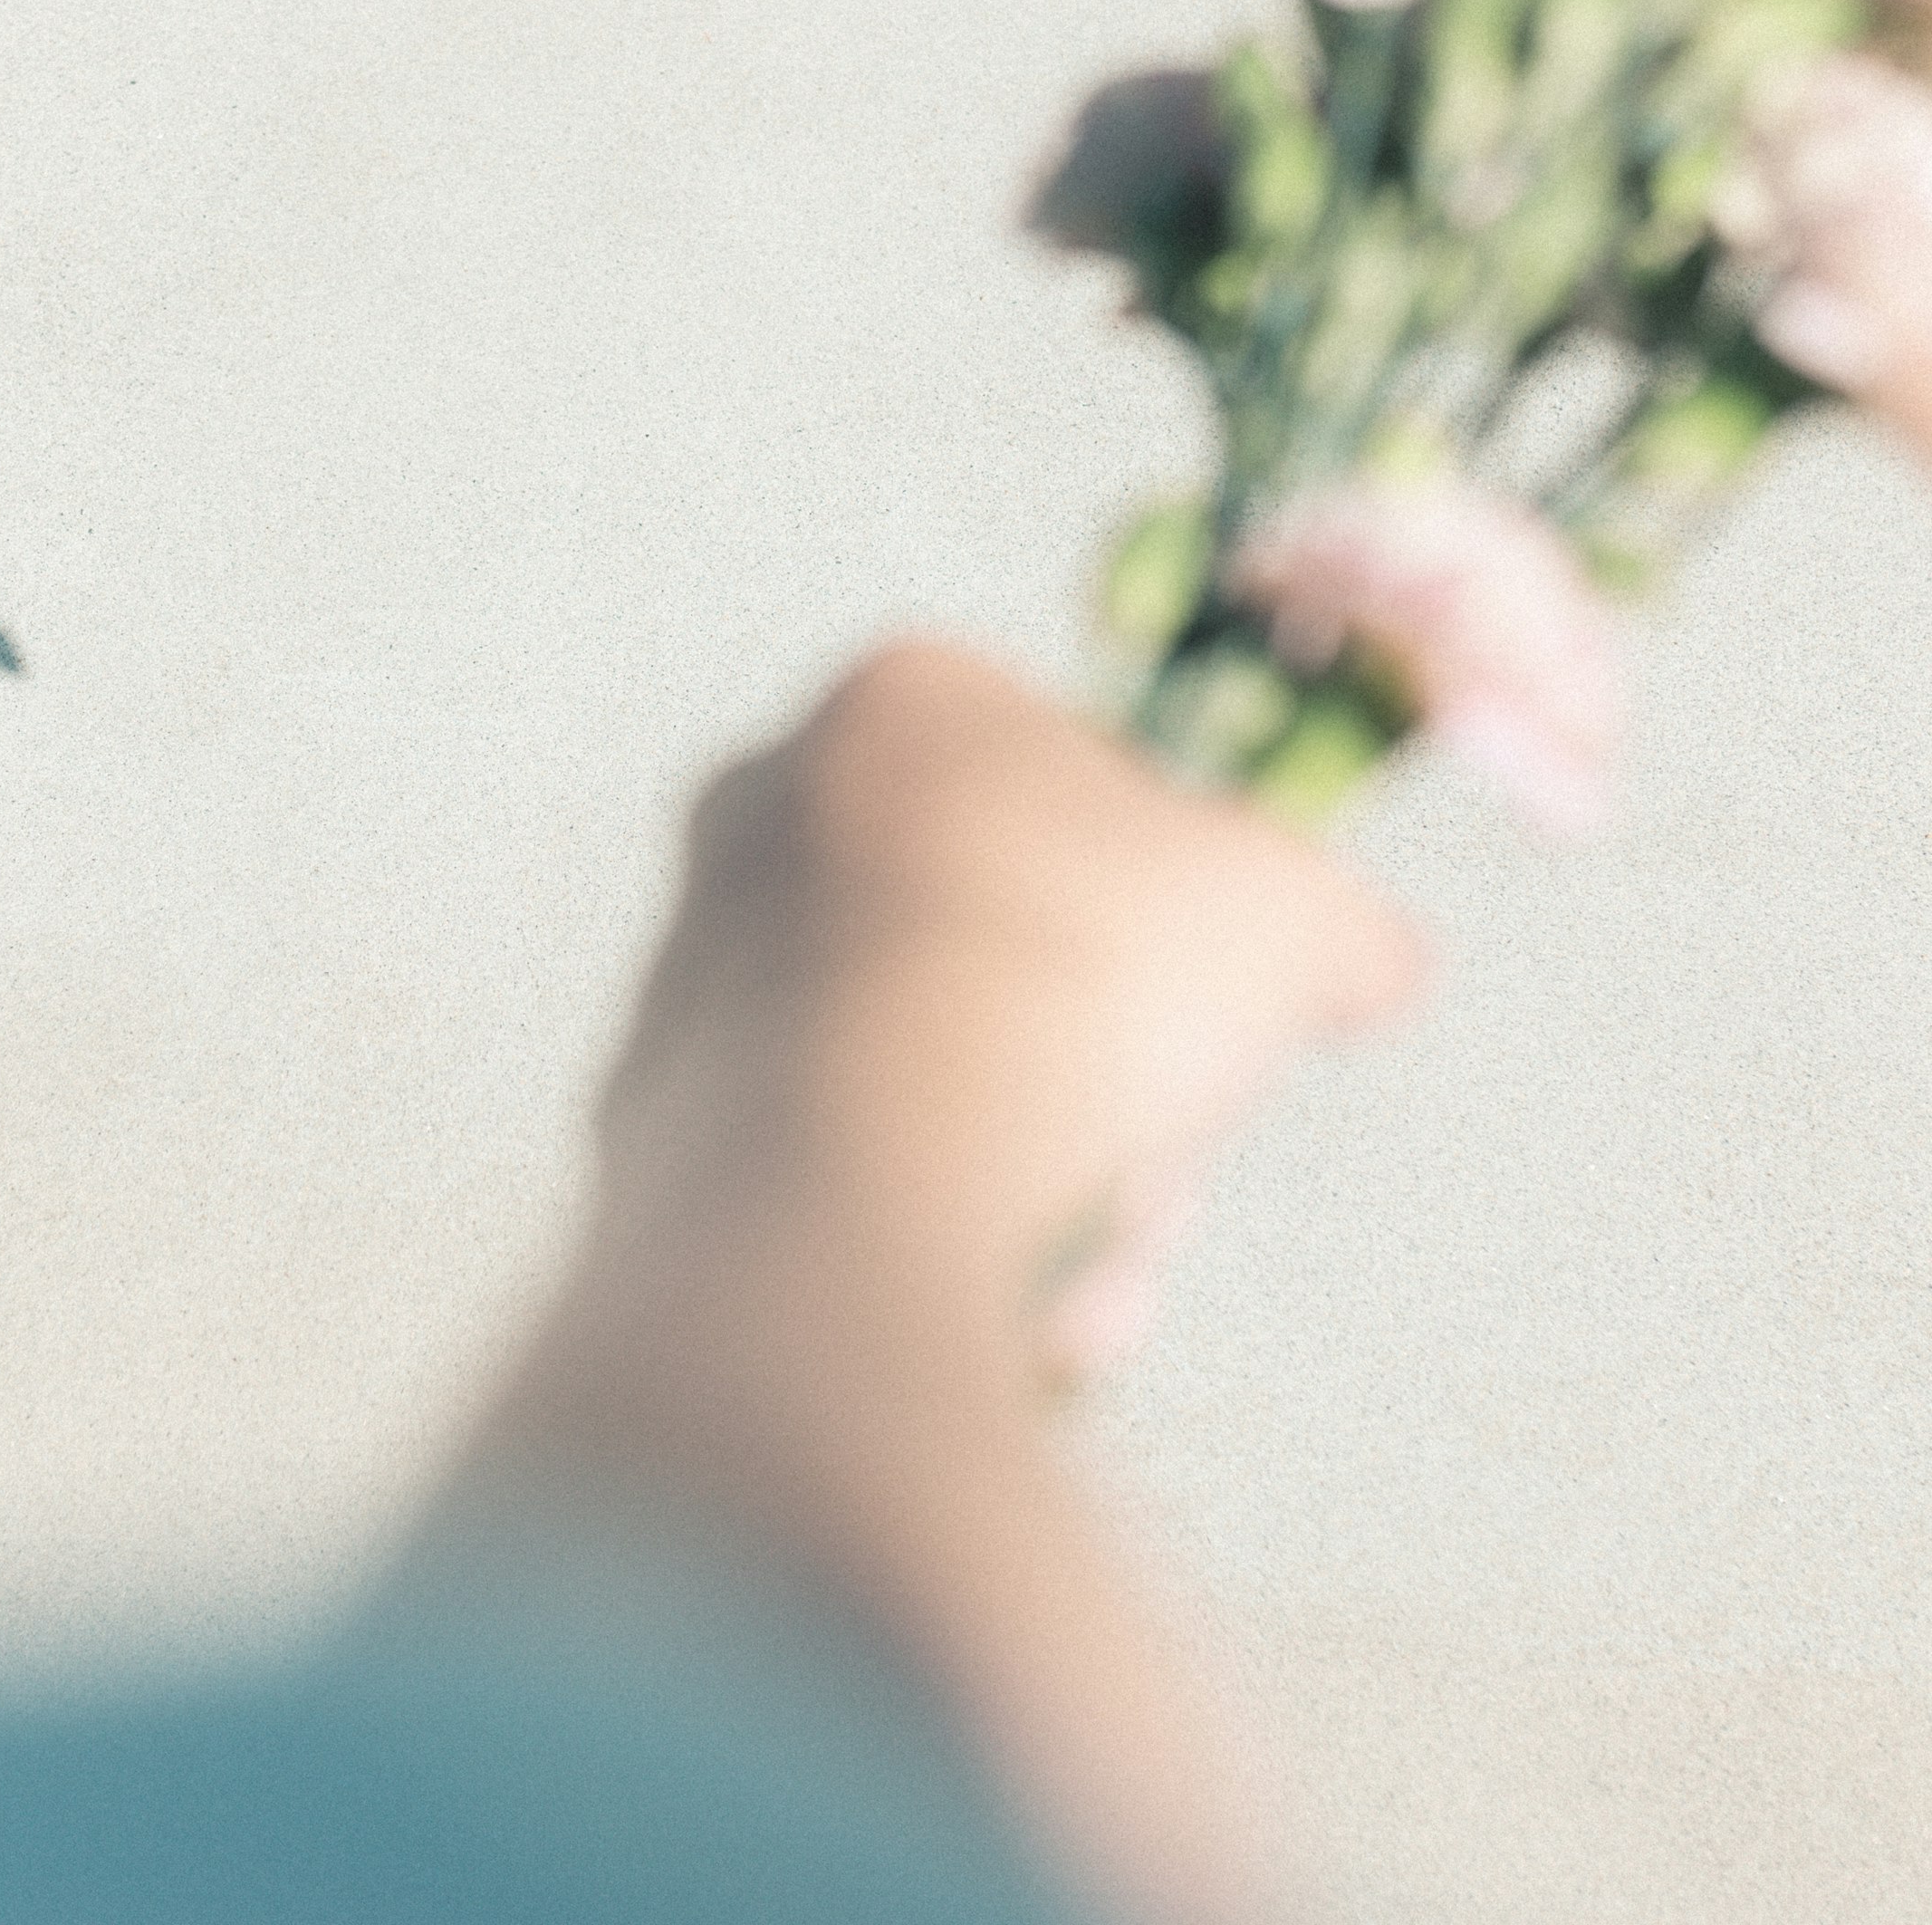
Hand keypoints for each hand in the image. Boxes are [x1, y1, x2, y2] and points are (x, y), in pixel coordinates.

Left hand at [588, 639, 1422, 1397]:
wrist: (857, 1165)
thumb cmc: (1080, 983)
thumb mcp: (1288, 921)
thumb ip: (1334, 926)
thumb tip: (1368, 965)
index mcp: (897, 707)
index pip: (1071, 768)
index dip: (1175, 889)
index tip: (1220, 986)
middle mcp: (757, 817)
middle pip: (1005, 945)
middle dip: (1107, 1069)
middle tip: (1158, 1143)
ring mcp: (689, 970)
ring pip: (935, 1084)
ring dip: (1044, 1179)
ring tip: (1088, 1250)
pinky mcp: (646, 1126)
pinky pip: (842, 1187)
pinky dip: (932, 1247)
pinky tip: (995, 1306)